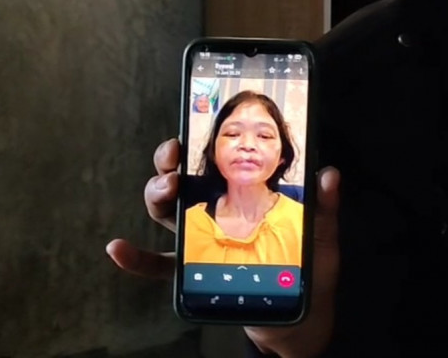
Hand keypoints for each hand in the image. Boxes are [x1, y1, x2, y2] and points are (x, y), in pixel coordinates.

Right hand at [106, 138, 341, 357]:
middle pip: (182, 179)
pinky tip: (118, 249)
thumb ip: (324, 206)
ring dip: (156, 195)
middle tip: (175, 160)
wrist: (297, 318)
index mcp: (245, 196)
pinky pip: (158, 265)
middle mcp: (216, 213)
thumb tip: (328, 174)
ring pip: (167, 212)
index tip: (191, 130)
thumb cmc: (307, 271)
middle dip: (169, 163)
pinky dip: (135, 258)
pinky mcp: (192, 273)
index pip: (216, 162)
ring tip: (166, 190)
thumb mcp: (321, 236)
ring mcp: (201, 242)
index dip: (199, 142)